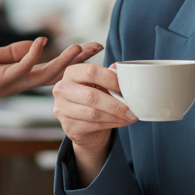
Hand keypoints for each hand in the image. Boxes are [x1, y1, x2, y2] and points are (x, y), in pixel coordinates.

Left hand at [0, 38, 102, 116]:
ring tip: (79, 47)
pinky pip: (18, 68)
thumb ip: (14, 53)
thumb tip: (35, 44)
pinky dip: (31, 55)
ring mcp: (8, 83)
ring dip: (61, 61)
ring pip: (42, 74)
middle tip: (98, 46)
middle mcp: (18, 83)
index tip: (90, 46)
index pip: (51, 68)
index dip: (71, 59)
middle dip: (77, 61)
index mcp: (18, 77)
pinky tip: (41, 42)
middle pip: (55, 73)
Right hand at [52, 61, 135, 184]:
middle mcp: (61, 89)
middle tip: (132, 109)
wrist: (83, 124)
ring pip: (93, 113)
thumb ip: (108, 75)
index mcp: (71, 72)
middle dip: (116, 104)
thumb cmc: (94, 98)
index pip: (91, 72)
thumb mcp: (100, 84)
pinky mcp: (68, 126)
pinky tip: (122, 122)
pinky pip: (93, 125)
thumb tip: (120, 68)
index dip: (111, 79)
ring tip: (130, 116)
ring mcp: (62, 109)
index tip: (126, 88)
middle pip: (91, 96)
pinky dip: (112, 124)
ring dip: (116, 116)